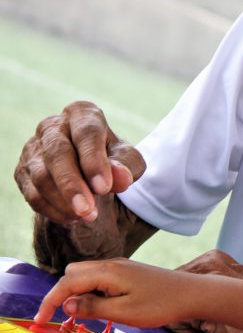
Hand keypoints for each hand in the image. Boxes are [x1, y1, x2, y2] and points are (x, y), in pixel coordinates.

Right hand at [15, 101, 145, 223]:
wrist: (91, 175)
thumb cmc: (113, 161)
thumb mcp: (128, 162)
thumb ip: (126, 167)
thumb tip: (121, 178)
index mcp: (82, 115)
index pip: (86, 133)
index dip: (94, 161)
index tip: (104, 188)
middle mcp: (53, 126)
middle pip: (57, 153)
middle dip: (72, 185)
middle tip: (88, 210)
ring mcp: (33, 148)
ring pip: (41, 175)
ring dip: (63, 201)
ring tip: (87, 216)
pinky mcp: (23, 171)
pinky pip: (32, 193)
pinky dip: (52, 209)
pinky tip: (72, 218)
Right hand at [34, 258, 196, 326]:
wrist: (192, 294)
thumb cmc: (161, 305)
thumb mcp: (124, 312)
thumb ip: (92, 307)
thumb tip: (65, 303)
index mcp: (107, 272)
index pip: (66, 282)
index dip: (50, 302)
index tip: (41, 321)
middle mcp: (111, 265)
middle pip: (72, 273)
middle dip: (62, 293)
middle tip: (62, 319)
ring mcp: (121, 267)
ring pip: (86, 275)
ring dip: (78, 293)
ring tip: (81, 316)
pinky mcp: (129, 273)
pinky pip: (100, 279)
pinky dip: (92, 292)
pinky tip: (100, 307)